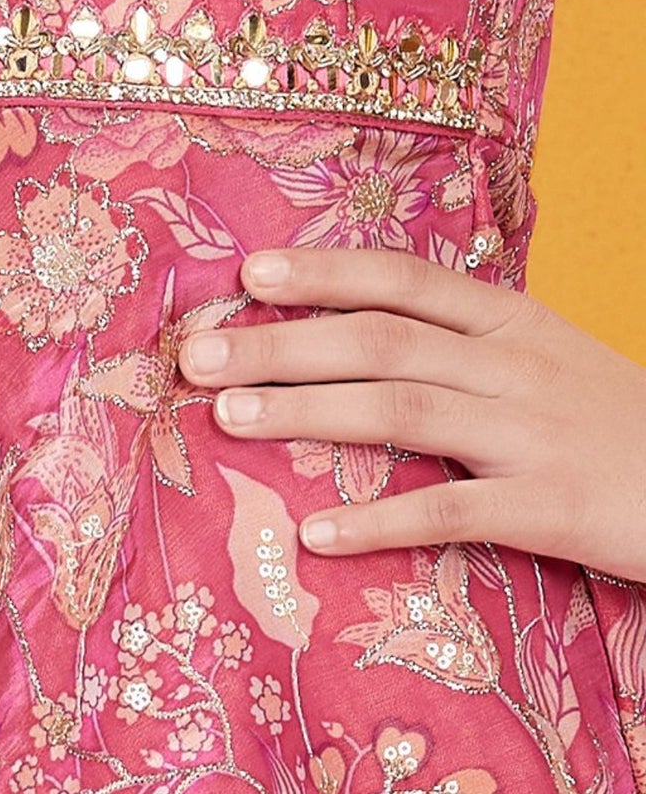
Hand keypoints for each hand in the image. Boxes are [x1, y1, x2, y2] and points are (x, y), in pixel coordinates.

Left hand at [177, 245, 645, 579]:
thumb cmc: (613, 418)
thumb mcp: (545, 354)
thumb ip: (463, 338)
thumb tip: (355, 324)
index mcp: (511, 318)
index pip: (403, 278)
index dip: (324, 270)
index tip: (248, 272)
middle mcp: (513, 363)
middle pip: (379, 339)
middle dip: (281, 343)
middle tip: (198, 354)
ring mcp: (531, 433)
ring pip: (398, 408)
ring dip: (304, 411)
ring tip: (228, 416)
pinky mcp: (551, 508)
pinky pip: (451, 512)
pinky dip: (379, 519)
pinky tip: (318, 533)